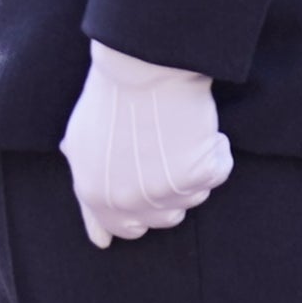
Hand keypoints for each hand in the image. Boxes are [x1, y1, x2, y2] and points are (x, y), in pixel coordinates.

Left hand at [61, 40, 234, 246]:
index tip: (149, 201)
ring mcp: (163, 191)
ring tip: (179, 132)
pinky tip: (200, 127)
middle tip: (168, 155)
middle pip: (164, 219)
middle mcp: (128, 201)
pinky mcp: (197, 175)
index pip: (121, 229)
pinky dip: (216, 151)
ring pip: (194, 197)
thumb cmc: (112, 96)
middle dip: (169, 191)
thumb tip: (100, 237)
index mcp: (95, 195)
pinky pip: (219, 172)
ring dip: (192, 169)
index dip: (138, 216)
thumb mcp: (83, 144)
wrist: (142, 65)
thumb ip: (93, 190)